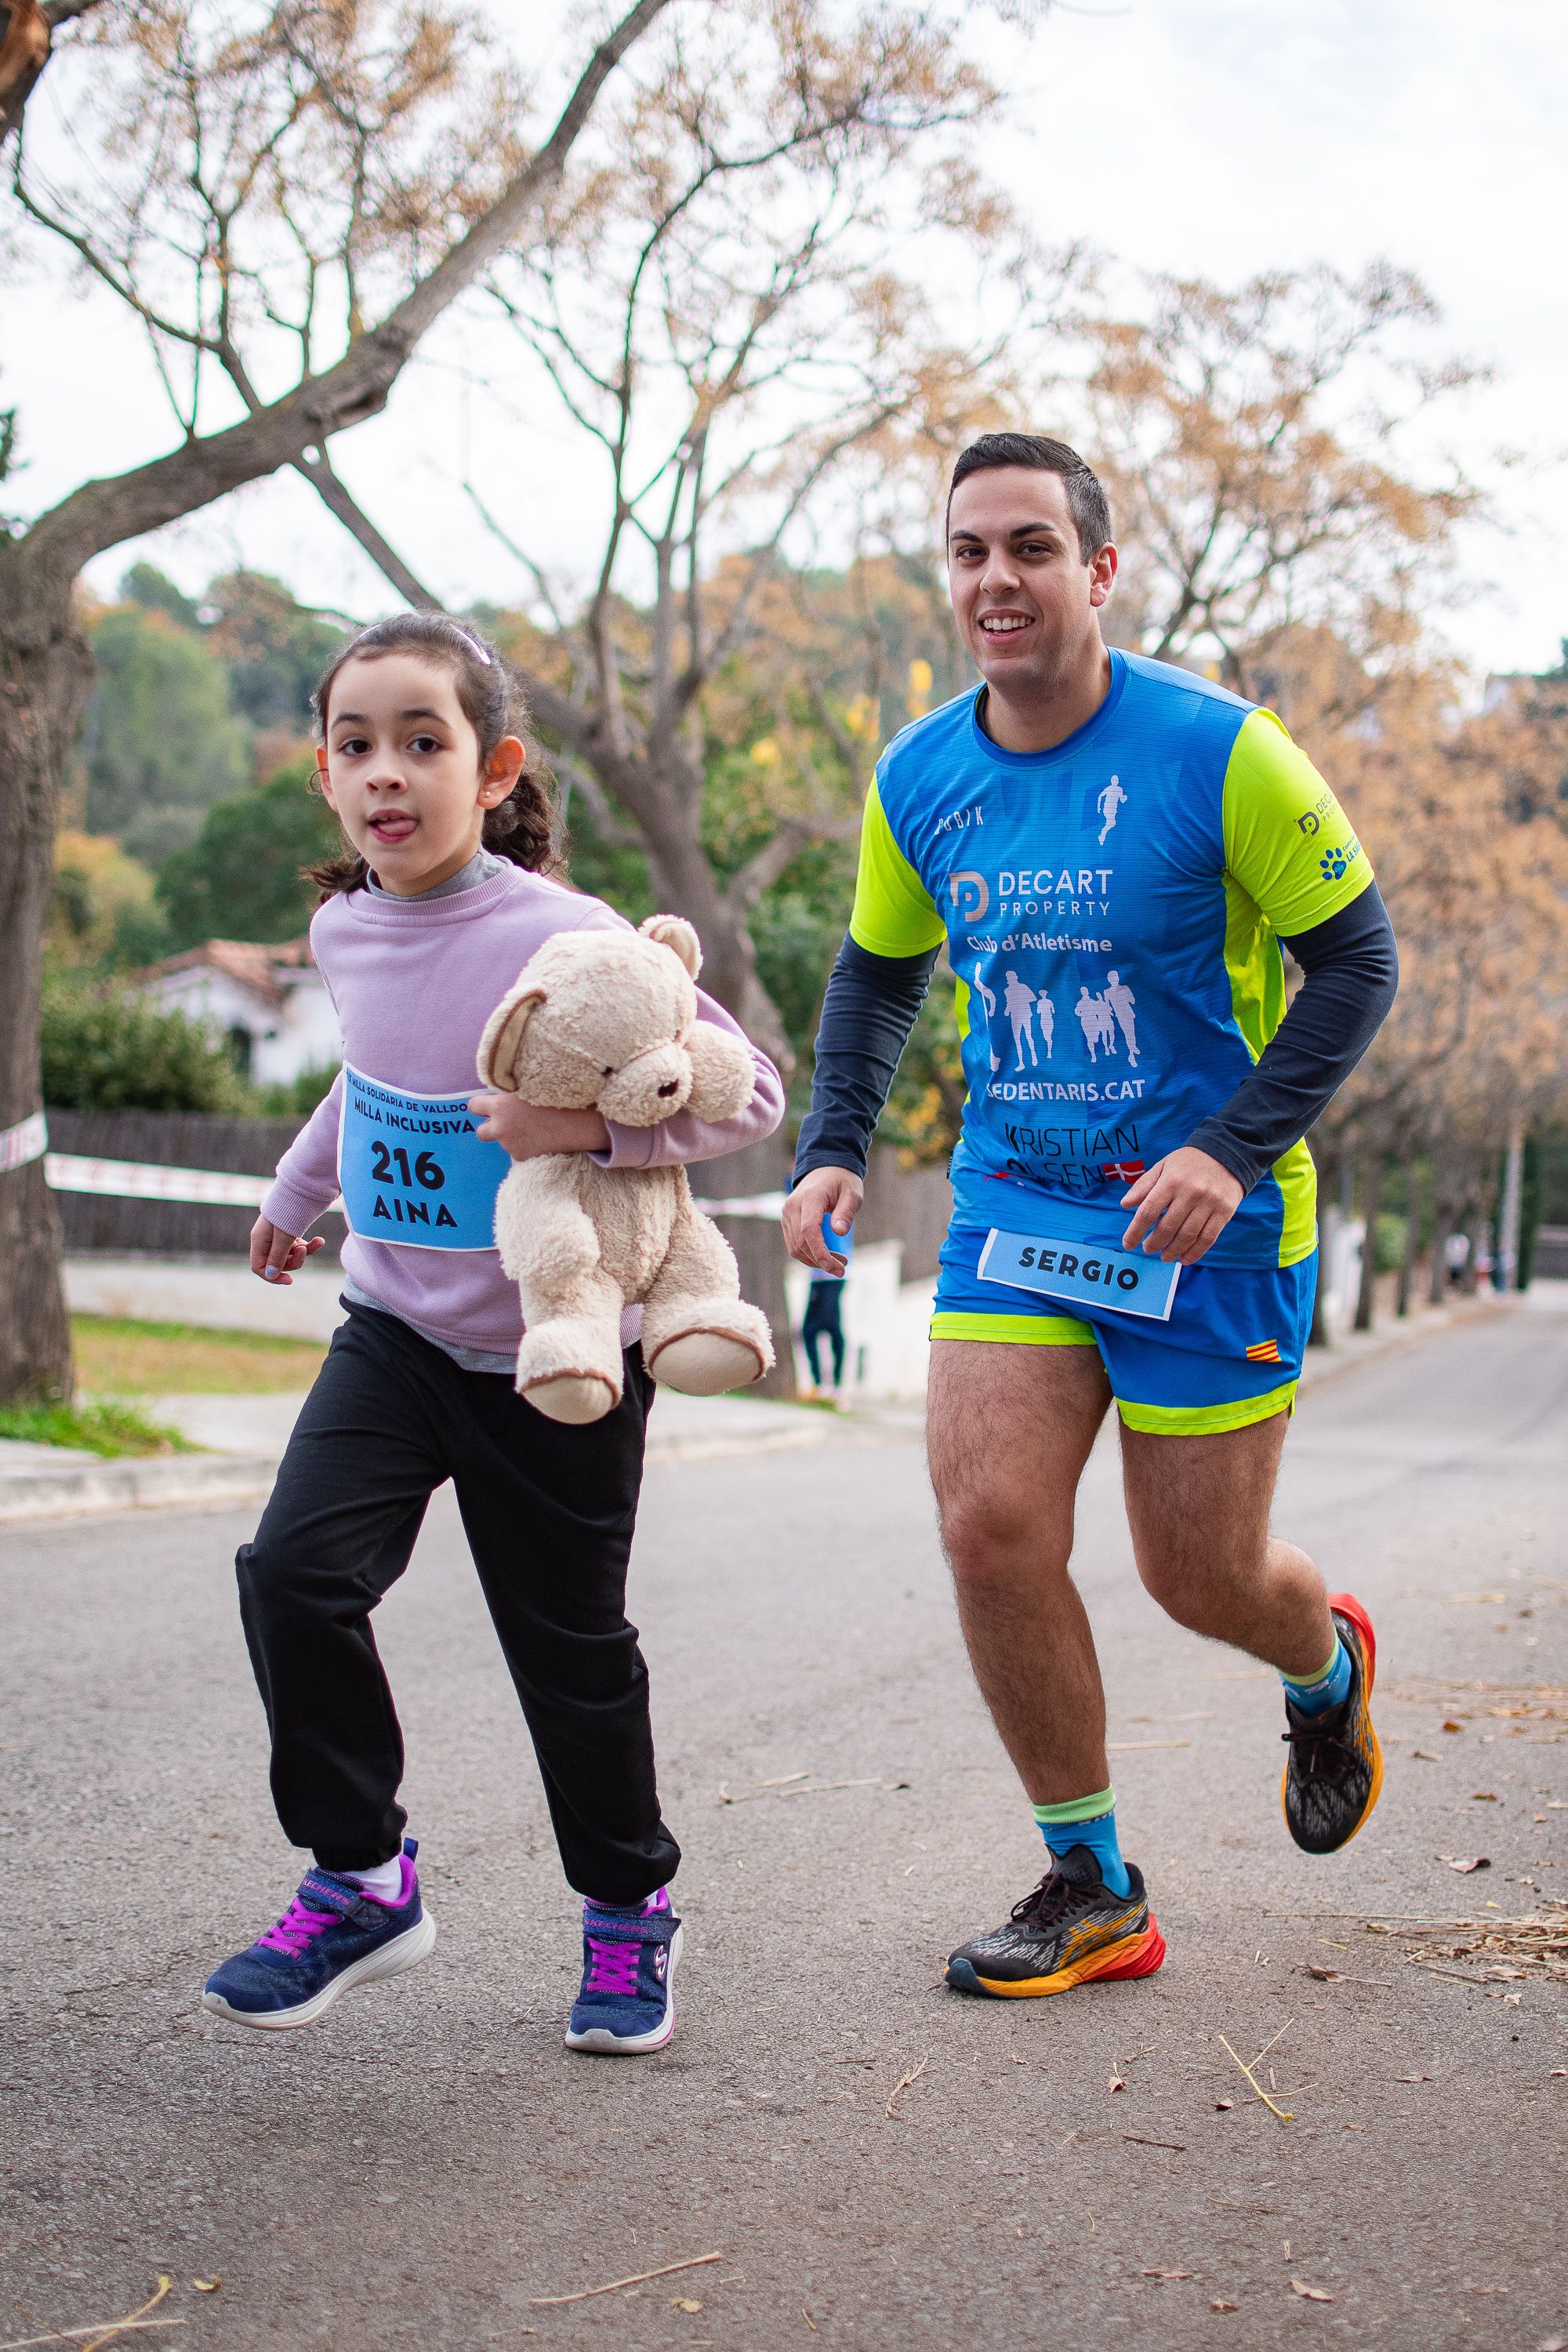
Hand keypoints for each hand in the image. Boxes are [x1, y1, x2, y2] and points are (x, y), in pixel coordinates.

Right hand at [250, 1215, 325, 1284]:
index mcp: (259, 1240)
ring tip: (316, 1242)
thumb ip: (277, 1256)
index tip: (290, 1279)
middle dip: (293, 1262)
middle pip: (277, 1263)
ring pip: (290, 1256)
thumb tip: (271, 1275)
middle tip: (304, 1251)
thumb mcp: (284, 1235)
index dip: (272, 1276)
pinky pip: (299, 1247)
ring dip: (304, 1253)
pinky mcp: (292, 1232)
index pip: (259, 1267)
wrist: (304, 1187)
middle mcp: (267, 1239)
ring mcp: (280, 1236)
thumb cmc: (290, 1210)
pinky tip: (320, 1240)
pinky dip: (310, 1246)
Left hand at [467, 1092, 610, 1160]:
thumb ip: (509, 1094)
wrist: (577, 1122)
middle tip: (504, 1122)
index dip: (481, 1106)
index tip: (487, 1106)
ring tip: (531, 1128)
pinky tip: (539, 1138)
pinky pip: (516, 1151)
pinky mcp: (521, 1156)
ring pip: (502, 1141)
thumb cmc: (555, 1098)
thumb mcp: (528, 1088)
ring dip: (510, 1136)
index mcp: (500, 1106)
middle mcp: (501, 1127)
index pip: (473, 1107)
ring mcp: (510, 1144)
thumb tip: (498, 1093)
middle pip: (480, 1132)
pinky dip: (524, 1146)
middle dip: (489, 1127)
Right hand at [782, 1165, 862, 1273]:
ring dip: (815, 1260)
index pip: (809, 1230)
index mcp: (810, 1197)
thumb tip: (839, 1232)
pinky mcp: (787, 1221)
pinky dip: (809, 1254)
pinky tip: (826, 1257)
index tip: (835, 1267)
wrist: (825, 1169)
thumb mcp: (853, 1193)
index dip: (820, 1252)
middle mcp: (792, 1206)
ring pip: (795, 1247)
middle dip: (821, 1261)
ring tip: (838, 1264)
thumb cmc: (842, 1181)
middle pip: (802, 1242)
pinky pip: (794, 1244)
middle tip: (842, 1269)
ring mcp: (787, 1214)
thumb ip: (846, 1211)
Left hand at [1119, 1147, 1243, 1264]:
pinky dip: (1195, 1252)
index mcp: (1171, 1180)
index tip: (1128, 1243)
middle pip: (1167, 1227)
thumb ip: (1143, 1185)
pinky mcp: (1225, 1212)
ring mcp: (1209, 1203)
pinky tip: (1184, 1258)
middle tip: (1148, 1249)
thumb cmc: (1189, 1162)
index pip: (1148, 1211)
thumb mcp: (1163, 1166)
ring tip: (1164, 1256)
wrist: (1228, 1152)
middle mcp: (1190, 1192)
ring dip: (1173, 1251)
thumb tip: (1125, 1204)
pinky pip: (1208, 1238)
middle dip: (1154, 1243)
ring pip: (1188, 1236)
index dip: (1135, 1231)